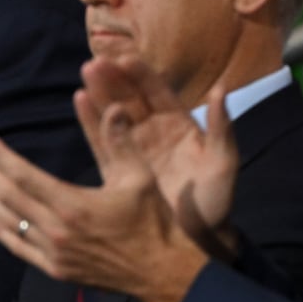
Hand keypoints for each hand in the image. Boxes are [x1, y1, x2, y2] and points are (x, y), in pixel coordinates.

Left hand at [0, 101, 208, 301]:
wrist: (163, 272)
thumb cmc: (153, 222)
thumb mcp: (139, 177)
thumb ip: (121, 142)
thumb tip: (113, 107)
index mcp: (72, 205)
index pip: (22, 175)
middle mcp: (56, 230)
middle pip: (7, 195)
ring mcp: (53, 253)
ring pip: (8, 220)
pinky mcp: (56, 270)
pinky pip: (18, 248)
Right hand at [78, 56, 238, 252]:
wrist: (197, 242)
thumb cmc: (215, 204)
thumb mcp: (223, 164)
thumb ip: (221, 128)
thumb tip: (222, 90)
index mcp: (180, 127)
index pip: (159, 93)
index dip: (143, 76)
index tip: (126, 59)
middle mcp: (154, 133)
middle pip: (131, 99)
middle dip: (114, 79)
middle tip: (95, 62)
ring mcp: (134, 149)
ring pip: (114, 115)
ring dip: (99, 94)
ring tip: (84, 73)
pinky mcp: (119, 169)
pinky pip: (102, 140)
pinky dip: (91, 121)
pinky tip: (79, 100)